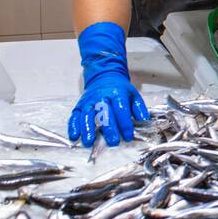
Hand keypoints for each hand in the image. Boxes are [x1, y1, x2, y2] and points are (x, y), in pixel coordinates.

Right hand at [67, 21, 149, 146]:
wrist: (104, 76)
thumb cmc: (121, 89)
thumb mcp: (134, 95)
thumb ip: (139, 108)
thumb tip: (143, 120)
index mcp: (117, 94)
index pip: (121, 110)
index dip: (125, 124)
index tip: (128, 137)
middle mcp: (101, 97)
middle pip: (104, 113)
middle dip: (108, 129)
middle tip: (112, 142)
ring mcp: (89, 101)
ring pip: (86, 115)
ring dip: (87, 129)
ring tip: (89, 142)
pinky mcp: (80, 105)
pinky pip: (75, 116)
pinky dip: (73, 126)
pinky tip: (74, 136)